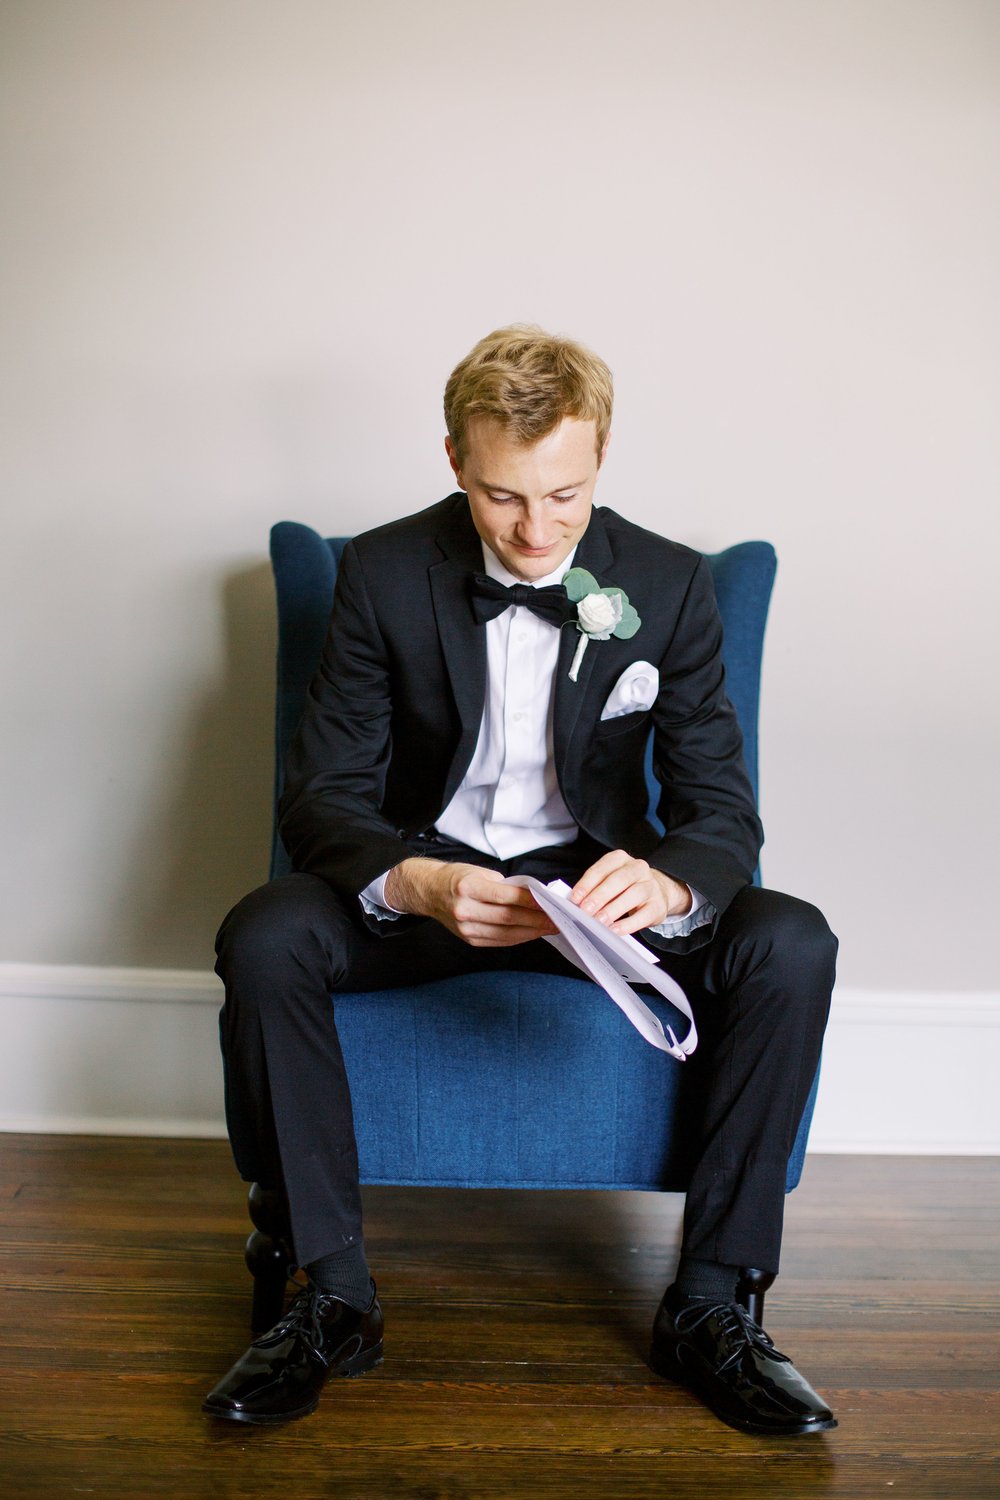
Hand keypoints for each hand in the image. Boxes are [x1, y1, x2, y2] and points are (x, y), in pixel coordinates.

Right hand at [383, 858, 557, 947]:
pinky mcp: (469, 939)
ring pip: (506, 932)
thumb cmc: (457, 878)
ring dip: (531, 931)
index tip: (550, 902)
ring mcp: (466, 928)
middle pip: (509, 918)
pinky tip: (532, 933)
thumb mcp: (479, 872)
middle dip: (537, 920)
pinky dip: (519, 937)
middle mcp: (465, 910)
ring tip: (550, 927)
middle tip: (557, 919)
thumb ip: (504, 886)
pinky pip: (499, 941)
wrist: (429, 892)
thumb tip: (533, 897)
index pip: (506, 896)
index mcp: (467, 887)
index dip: (530, 901)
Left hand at [569, 849, 691, 935]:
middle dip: (600, 895)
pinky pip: (643, 915)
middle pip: (619, 880)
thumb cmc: (625, 887)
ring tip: (599, 922)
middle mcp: (638, 868)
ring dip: (613, 909)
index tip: (575, 898)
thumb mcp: (609, 882)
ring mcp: (650, 886)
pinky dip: (628, 924)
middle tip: (585, 910)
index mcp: (620, 859)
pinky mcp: (658, 905)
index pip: (602, 868)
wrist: (657, 893)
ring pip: (633, 895)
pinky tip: (615, 930)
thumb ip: (594, 888)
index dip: (587, 883)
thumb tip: (577, 904)